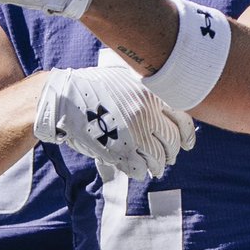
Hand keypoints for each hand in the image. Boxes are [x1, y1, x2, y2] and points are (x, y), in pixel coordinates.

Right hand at [35, 66, 195, 180]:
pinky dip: (140, 171)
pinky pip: (139, 168)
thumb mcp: (125, 78)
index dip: (187, 135)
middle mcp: (146, 112)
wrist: (62, 99)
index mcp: (151, 92)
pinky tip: (137, 170)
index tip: (187, 144)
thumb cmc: (93, 87)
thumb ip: (147, 90)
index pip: (183, 119)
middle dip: (171, 153)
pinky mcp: (119, 150)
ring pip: (158, 158)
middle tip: (168, 158)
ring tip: (154, 168)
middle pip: (172, 141)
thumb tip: (168, 110)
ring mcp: (133, 132)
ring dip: (157, 166)